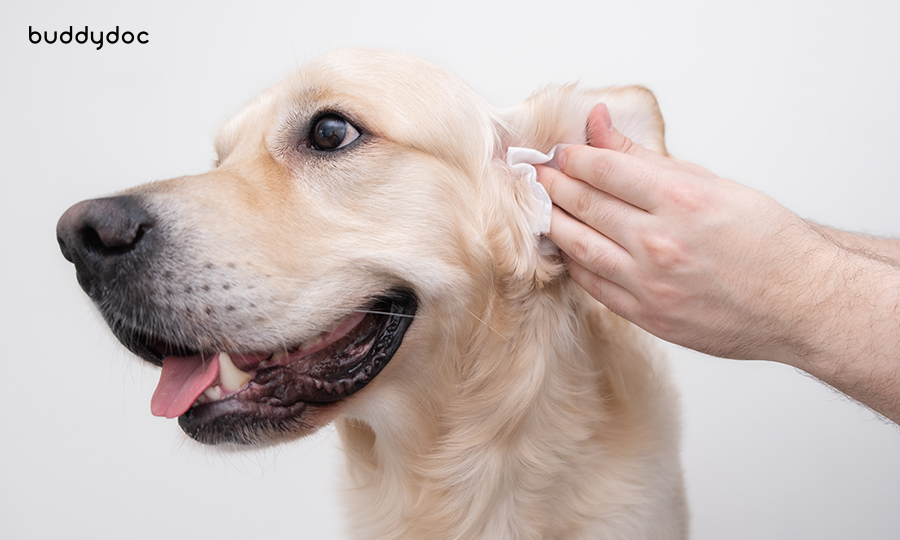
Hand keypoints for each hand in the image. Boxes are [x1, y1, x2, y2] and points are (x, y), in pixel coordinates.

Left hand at [536, 104, 836, 361]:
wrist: (799, 302)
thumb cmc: (765, 241)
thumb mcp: (711, 184)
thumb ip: (646, 157)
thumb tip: (599, 125)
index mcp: (680, 200)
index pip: (603, 169)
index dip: (573, 156)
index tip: (560, 152)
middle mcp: (660, 242)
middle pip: (584, 205)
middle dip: (553, 184)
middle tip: (536, 174)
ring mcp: (650, 283)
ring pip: (579, 246)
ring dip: (552, 222)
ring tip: (540, 206)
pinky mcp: (646, 315)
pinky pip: (592, 285)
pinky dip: (573, 262)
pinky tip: (565, 246)